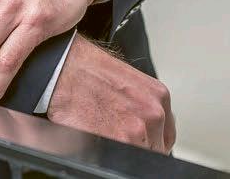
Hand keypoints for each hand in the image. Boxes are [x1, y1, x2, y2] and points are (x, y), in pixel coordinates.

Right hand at [47, 34, 175, 152]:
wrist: (64, 68)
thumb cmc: (89, 70)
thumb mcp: (129, 82)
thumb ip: (143, 106)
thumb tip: (146, 128)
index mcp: (158, 97)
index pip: (165, 136)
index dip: (150, 142)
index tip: (140, 142)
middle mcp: (152, 114)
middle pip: (154, 149)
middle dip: (137, 146)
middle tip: (115, 136)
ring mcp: (137, 130)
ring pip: (138, 157)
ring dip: (123, 151)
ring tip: (104, 135)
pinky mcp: (117, 143)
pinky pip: (120, 160)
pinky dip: (109, 155)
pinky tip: (97, 140)